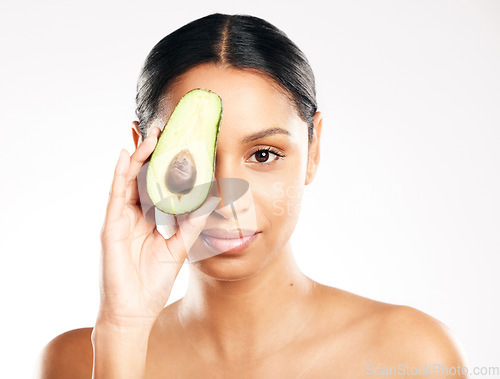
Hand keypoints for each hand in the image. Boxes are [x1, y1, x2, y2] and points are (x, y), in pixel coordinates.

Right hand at [97, 126, 218, 328]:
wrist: (134, 310)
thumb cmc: (154, 280)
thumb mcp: (179, 246)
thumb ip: (192, 223)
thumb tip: (211, 202)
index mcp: (150, 218)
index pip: (158, 184)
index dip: (166, 164)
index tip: (179, 143)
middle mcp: (134, 214)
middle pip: (142, 176)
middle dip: (152, 153)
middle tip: (165, 128)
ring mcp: (121, 218)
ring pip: (128, 179)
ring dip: (138, 156)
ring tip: (150, 134)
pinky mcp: (111, 226)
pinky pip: (115, 195)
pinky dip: (119, 174)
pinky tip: (124, 155)